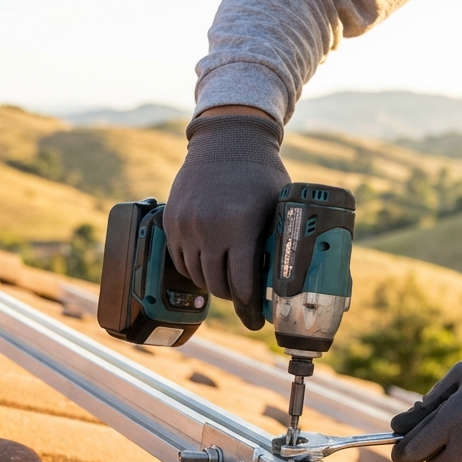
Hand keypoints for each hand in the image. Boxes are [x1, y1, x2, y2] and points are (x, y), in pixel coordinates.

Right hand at [165, 111, 288, 329]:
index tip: (257, 321)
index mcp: (240, 226)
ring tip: (227, 281)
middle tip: (244, 300)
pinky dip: (194, 269)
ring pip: (197, 276)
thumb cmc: (261, 173)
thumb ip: (279, 242)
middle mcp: (209, 228)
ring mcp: (186, 225)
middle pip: (218, 285)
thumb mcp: (279, 207)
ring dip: (213, 284)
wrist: (227, 140)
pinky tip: (208, 266)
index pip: (243, 284)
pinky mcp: (171, 222)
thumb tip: (290, 282)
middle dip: (233, 297)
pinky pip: (180, 260)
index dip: (250, 309)